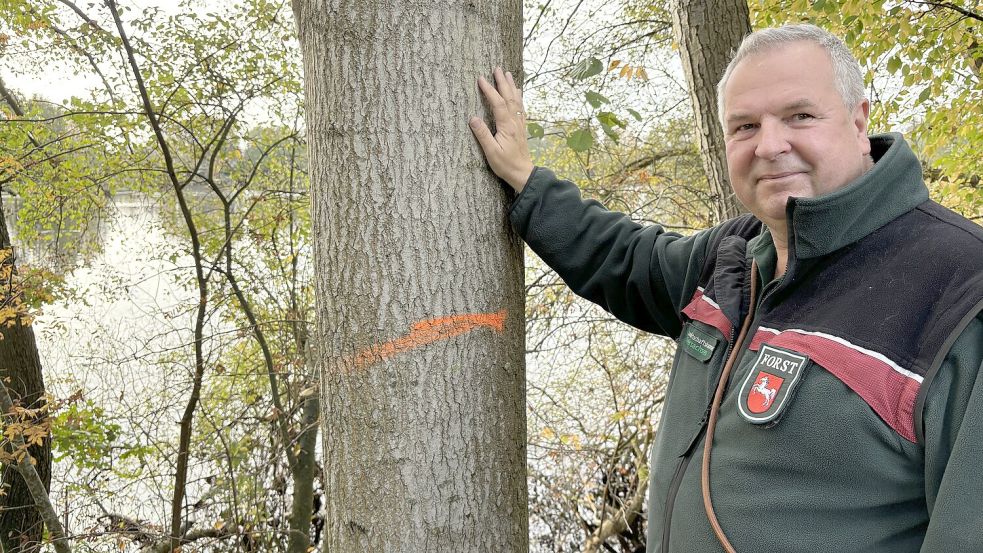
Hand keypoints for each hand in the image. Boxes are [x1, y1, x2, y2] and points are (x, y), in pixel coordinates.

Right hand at [469, 67, 534, 192]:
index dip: (489, 90)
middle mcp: (514, 122)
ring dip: (511, 86)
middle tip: (497, 68)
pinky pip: (520, 108)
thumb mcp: (491, 152)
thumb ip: (482, 135)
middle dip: (502, 82)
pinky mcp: (521, 128)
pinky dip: (518, 97)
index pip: (497, 104)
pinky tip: (518, 92)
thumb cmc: (506, 165)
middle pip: (509, 98)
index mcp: (506, 127)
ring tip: (508, 74)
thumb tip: (472, 118)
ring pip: (516, 101)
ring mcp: (519, 125)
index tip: (481, 79)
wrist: (523, 174)